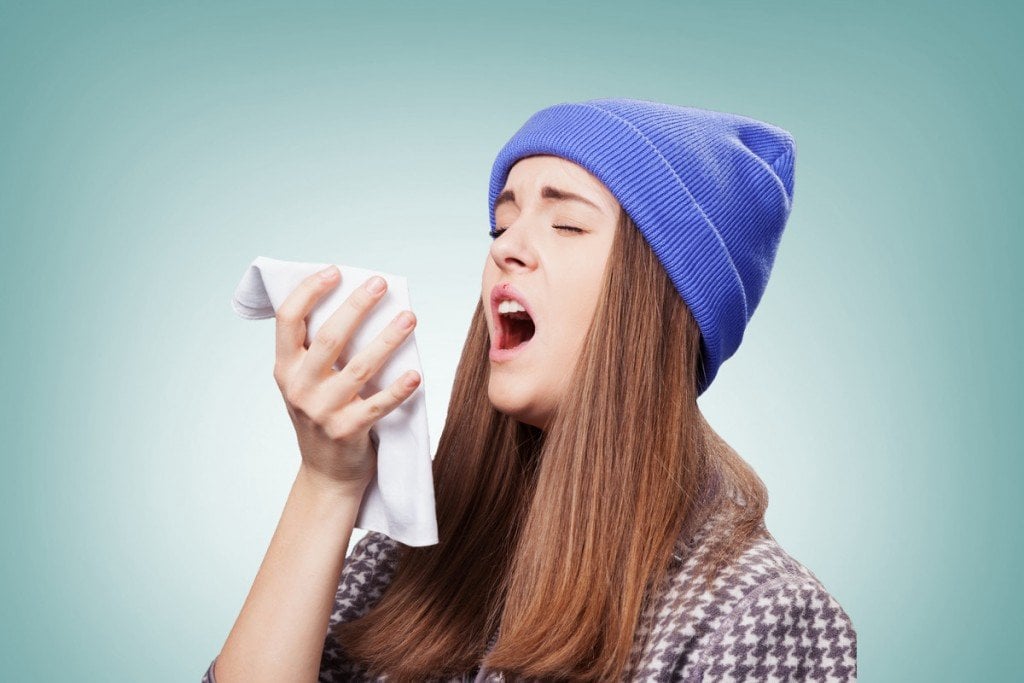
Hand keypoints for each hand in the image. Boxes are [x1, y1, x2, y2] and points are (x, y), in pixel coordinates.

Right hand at [272, 266, 419, 494]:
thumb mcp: (306, 382)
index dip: (309, 291)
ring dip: (387, 340)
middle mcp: (299, 388)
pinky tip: (416, 375)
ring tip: (410, 318)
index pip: (288, 319)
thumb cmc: (322, 416)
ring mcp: (322, 412)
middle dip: (356, 306)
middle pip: (328, 338)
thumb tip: (355, 302)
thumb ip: (318, 350)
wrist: (326, 474)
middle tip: (380, 284)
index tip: (335, 271)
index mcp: (285, 368)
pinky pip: (377, 407)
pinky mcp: (347, 433)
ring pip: (358, 368)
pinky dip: (398, 391)